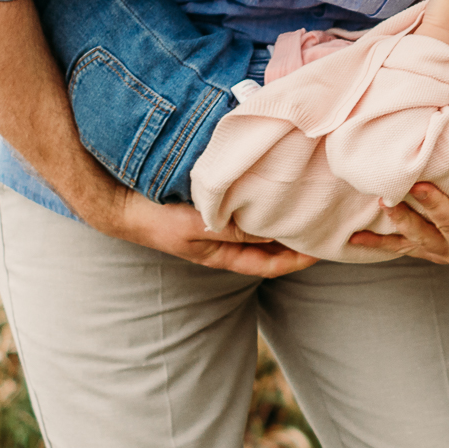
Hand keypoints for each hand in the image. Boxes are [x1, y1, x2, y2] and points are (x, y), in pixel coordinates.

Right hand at [92, 189, 318, 277]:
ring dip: (283, 216)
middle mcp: (226, 242)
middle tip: (327, 219)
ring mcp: (219, 224)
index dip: (299, 259)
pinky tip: (275, 182)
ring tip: (308, 200)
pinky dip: (264, 199)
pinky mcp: (214, 205)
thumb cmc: (158, 218)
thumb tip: (275, 232)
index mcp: (224, 254)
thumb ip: (235, 230)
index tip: (325, 247)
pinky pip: (247, 207)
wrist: (121, 202)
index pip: (271, 264)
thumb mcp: (200, 227)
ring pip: (262, 226)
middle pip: (271, 245)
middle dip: (297, 236)